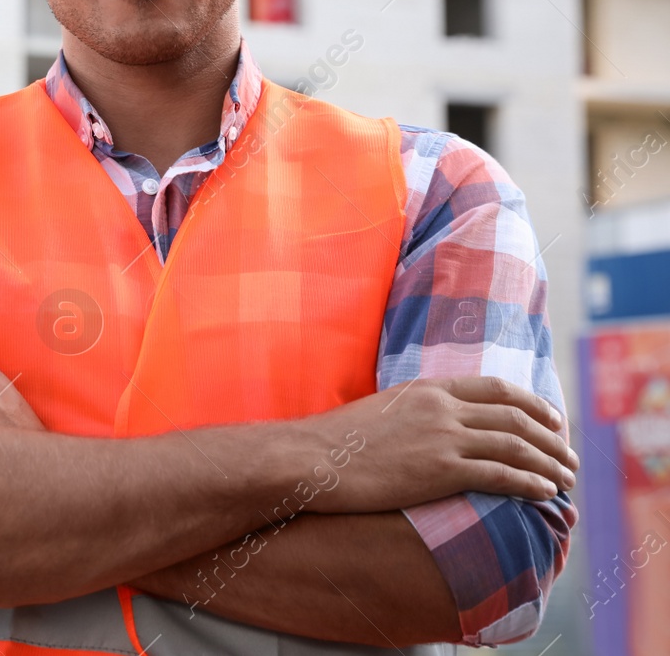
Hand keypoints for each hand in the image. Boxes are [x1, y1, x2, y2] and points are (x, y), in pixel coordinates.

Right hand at [294, 376, 577, 512]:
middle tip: (569, 455)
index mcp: (427, 389)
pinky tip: (545, 493)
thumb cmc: (335, 441)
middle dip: (551, 438)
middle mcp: (442, 408)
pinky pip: (501, 475)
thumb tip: (425, 427)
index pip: (494, 388)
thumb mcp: (379, 411)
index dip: (531, 403)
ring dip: (549, 463)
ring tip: (566, 479)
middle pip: (515, 418)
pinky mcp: (441, 470)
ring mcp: (443, 437)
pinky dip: (530, 483)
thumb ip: (411, 413)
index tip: (551, 418)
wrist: (311, 457)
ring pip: (516, 446)